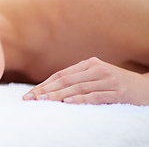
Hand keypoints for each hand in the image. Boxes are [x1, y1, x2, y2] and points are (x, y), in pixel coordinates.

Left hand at [23, 57, 148, 105]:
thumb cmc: (116, 83)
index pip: (61, 74)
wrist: (147, 87)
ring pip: (77, 87)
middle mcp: (96, 69)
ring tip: (43, 101)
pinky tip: (67, 102)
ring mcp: (107, 80)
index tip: (30, 93)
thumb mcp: (96, 76)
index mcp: (88, 64)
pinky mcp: (118, 92)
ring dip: (58, 95)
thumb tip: (52, 89)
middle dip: (45, 90)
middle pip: (65, 80)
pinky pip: (95, 96)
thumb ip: (78, 79)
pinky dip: (80, 99)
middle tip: (30, 98)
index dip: (44, 84)